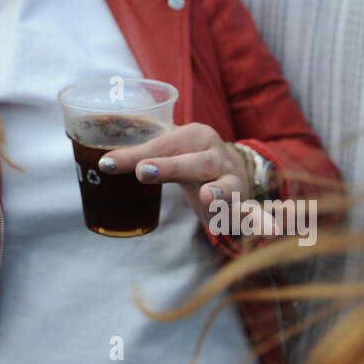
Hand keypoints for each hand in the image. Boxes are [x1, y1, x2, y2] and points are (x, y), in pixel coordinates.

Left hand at [96, 122, 276, 233]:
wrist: (233, 168)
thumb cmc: (189, 159)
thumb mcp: (166, 151)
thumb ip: (136, 155)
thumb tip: (100, 162)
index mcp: (195, 134)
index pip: (163, 142)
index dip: (135, 154)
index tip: (107, 164)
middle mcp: (216, 153)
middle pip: (193, 161)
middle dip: (169, 166)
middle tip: (145, 172)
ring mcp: (232, 178)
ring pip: (226, 184)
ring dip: (217, 191)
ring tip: (206, 196)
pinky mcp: (243, 203)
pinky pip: (250, 212)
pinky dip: (256, 220)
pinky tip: (262, 228)